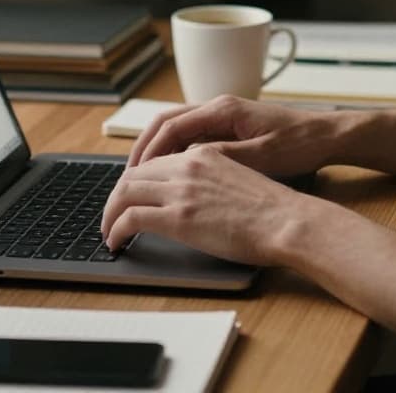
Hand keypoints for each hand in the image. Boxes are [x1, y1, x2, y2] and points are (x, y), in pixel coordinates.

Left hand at [101, 145, 317, 264]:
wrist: (287, 220)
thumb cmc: (273, 208)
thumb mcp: (238, 176)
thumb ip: (212, 178)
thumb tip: (195, 197)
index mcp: (203, 153)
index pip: (154, 161)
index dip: (135, 180)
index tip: (130, 197)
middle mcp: (187, 166)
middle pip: (133, 174)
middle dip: (115, 197)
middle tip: (111, 215)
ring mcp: (180, 190)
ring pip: (124, 193)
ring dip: (110, 213)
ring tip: (108, 231)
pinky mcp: (178, 217)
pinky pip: (130, 218)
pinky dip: (115, 229)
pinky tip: (116, 241)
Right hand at [128, 95, 351, 176]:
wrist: (329, 136)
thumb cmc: (301, 144)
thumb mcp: (262, 157)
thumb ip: (224, 157)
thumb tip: (187, 164)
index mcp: (224, 110)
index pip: (171, 126)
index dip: (148, 151)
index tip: (133, 175)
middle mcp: (219, 107)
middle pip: (166, 123)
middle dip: (144, 149)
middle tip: (127, 178)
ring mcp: (224, 116)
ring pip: (178, 129)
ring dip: (158, 151)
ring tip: (142, 179)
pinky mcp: (231, 128)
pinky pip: (193, 137)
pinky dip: (176, 153)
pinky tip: (171, 175)